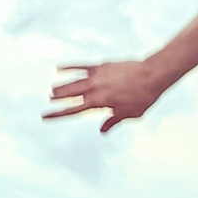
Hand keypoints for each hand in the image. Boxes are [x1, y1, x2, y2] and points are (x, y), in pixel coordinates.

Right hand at [46, 59, 170, 132]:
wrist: (152, 75)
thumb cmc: (143, 96)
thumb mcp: (129, 114)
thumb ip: (113, 122)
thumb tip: (102, 131)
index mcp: (98, 102)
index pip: (72, 111)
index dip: (57, 115)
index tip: (45, 117)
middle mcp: (93, 88)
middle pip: (69, 94)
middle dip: (58, 98)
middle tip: (51, 100)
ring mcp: (96, 75)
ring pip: (72, 81)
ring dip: (61, 86)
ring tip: (52, 90)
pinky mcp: (101, 65)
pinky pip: (81, 66)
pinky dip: (69, 67)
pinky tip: (59, 67)